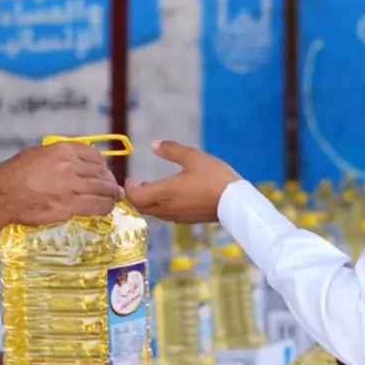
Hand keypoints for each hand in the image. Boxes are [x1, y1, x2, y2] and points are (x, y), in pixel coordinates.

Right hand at [0, 142, 122, 225]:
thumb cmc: (15, 174)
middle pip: (101, 173)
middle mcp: (71, 166)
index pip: (95, 155)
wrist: (3, 194)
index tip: (103, 173)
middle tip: (113, 188)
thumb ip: (60, 157)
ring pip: (103, 189)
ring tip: (114, 198)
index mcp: (63, 150)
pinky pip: (96, 205)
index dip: (103, 166)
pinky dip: (105, 207)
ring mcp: (72, 186)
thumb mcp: (39, 154)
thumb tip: (76, 164)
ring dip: (111, 195)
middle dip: (110, 182)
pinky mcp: (70, 206)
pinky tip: (106, 208)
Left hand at [123, 140, 242, 223]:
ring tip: (153, 188)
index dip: (129, 188)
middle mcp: (168, 208)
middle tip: (139, 183)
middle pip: (142, 207)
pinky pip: (167, 215)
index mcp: (165, 193)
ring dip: (149, 202)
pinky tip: (171, 196)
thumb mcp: (193, 157)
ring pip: (155, 213)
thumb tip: (153, 144)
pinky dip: (161, 207)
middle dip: (136, 196)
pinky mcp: (188, 220)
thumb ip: (171, 150)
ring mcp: (178, 216)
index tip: (131, 178)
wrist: (235, 202)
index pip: (136, 197)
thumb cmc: (214, 177)